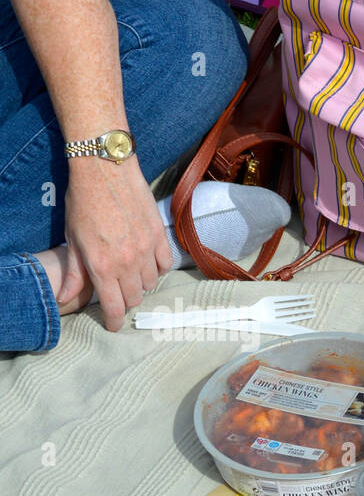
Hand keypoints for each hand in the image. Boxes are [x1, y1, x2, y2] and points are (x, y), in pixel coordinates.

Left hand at [62, 158, 171, 329]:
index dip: (115, 321)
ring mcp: (146, 250)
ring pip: (151, 283)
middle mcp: (127, 262)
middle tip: (118, 294)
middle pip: (134, 298)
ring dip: (141, 283)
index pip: (114, 307)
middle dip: (126, 301)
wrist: (106, 170)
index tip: (114, 325)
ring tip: (131, 274)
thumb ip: (74, 272)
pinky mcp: (159, 236)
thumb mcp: (72, 238)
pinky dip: (158, 268)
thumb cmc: (84, 201)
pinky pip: (165, 264)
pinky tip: (148, 261)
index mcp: (102, 266)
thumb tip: (67, 298)